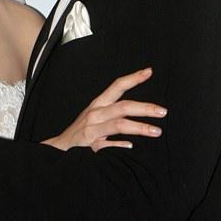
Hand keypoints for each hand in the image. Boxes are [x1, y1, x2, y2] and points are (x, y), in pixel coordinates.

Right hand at [42, 67, 166, 151]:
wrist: (58, 148)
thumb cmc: (81, 132)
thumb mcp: (96, 118)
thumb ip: (114, 114)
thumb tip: (138, 112)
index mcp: (98, 104)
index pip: (117, 87)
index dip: (133, 78)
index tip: (148, 72)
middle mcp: (95, 114)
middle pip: (122, 107)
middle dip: (144, 108)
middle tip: (162, 111)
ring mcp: (91, 129)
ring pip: (118, 125)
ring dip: (139, 127)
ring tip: (156, 131)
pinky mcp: (88, 145)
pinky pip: (107, 145)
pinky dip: (119, 145)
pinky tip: (130, 147)